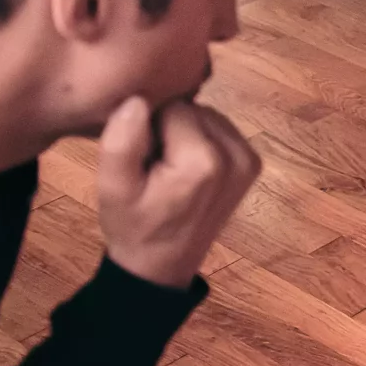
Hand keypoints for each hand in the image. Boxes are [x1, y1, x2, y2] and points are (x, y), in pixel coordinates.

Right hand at [95, 97, 262, 290]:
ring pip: (207, 116)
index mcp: (203, 162)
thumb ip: (122, 142)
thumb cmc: (134, 227)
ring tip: (168, 168)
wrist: (161, 266)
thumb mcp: (113, 188)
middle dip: (168, 128)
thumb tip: (138, 99)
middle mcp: (236, 156)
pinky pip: (221, 130)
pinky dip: (201, 140)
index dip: (149, 126)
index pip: (172, 107)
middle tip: (154, 166)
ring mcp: (249, 160)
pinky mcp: (252, 163)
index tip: (142, 158)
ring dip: (185, 133)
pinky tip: (186, 168)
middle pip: (193, 109)